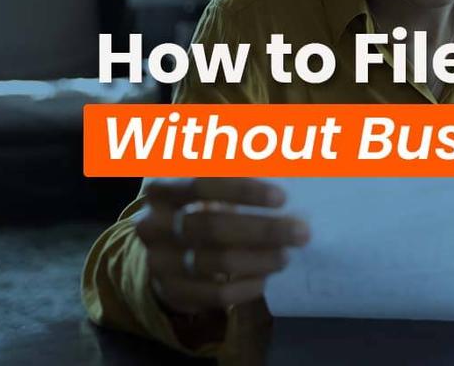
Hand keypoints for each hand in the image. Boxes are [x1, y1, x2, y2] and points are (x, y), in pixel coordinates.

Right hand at [134, 179, 309, 314]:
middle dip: (263, 229)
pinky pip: (214, 293)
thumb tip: (285, 161)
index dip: (243, 190)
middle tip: (301, 232)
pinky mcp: (171, 291)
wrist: (168, 253)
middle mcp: (152, 225)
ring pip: (215, 261)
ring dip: (259, 259)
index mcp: (162, 190)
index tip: (282, 197)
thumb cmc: (201, 208)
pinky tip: (265, 279)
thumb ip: (238, 171)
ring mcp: (158, 262)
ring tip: (286, 256)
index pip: (201, 185)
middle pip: (212, 226)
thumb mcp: (211, 185)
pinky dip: (245, 287)